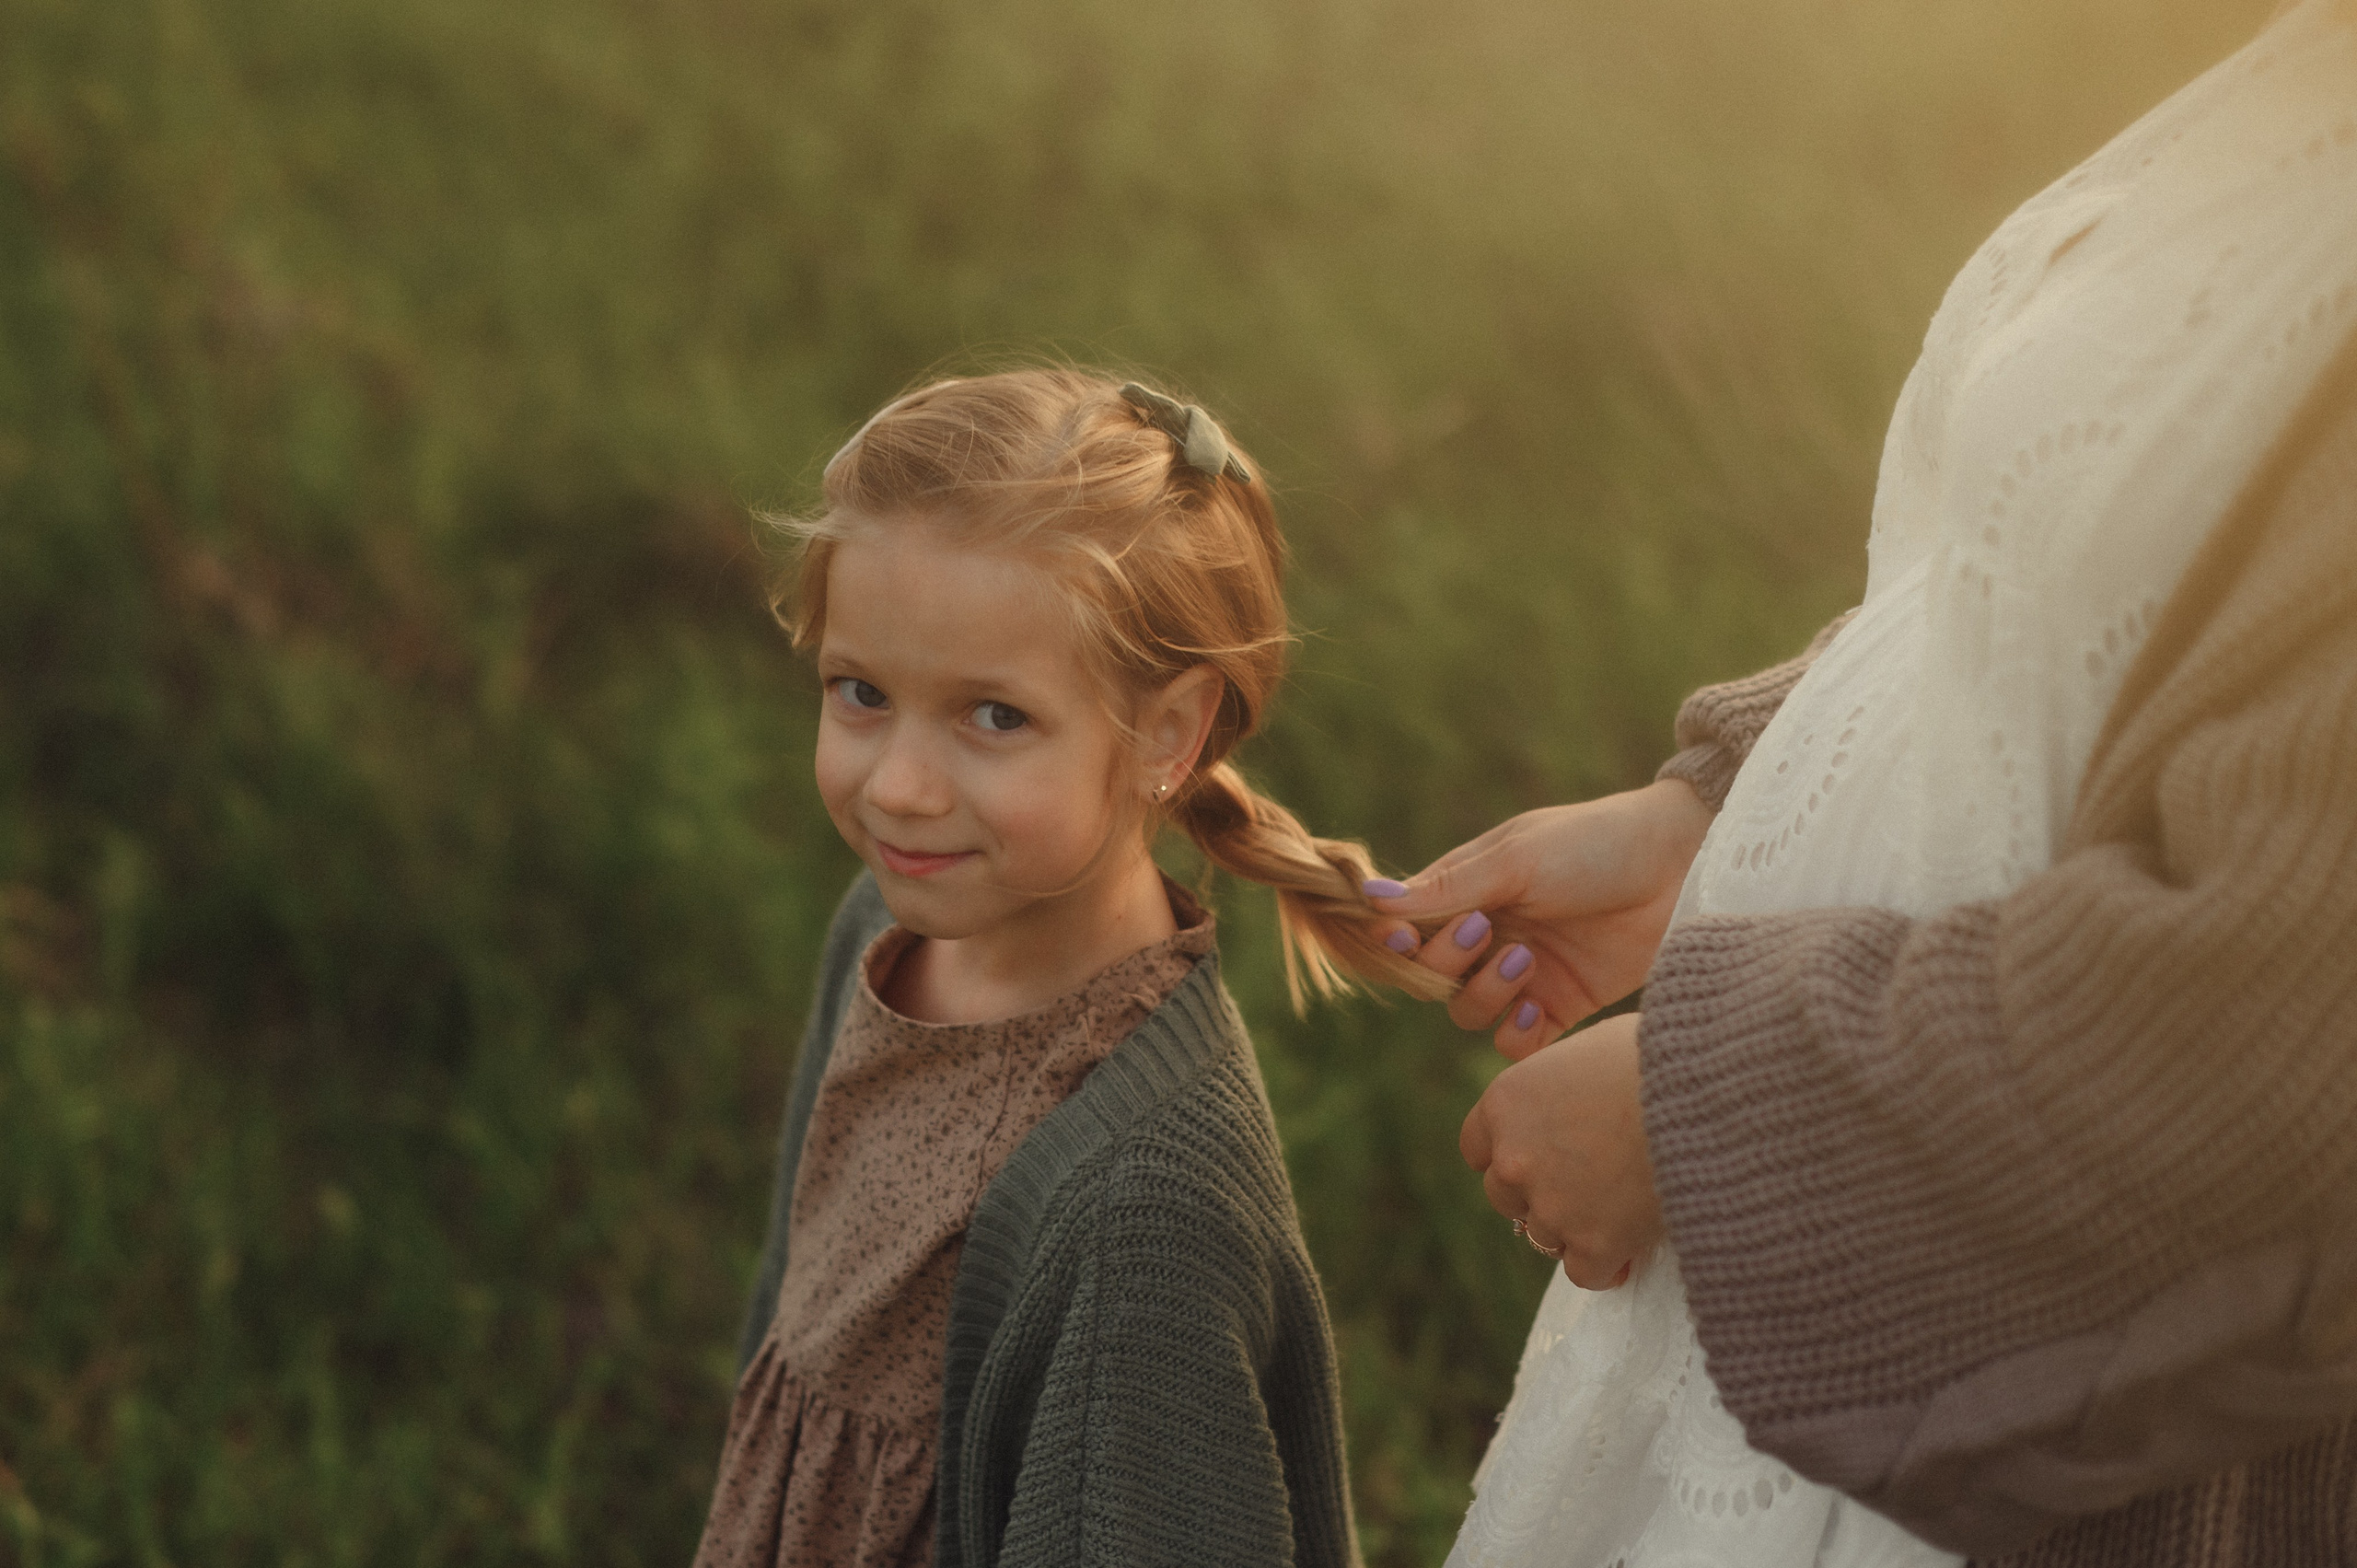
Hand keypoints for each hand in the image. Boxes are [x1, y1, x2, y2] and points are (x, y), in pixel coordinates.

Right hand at [1368, 779, 1711, 1055]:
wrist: (1682, 866)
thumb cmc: (1596, 844)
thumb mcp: (1516, 859)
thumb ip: (1446, 888)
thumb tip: (1367, 899)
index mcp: (1469, 888)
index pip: (1409, 926)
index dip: (1399, 941)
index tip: (1405, 939)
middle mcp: (1490, 931)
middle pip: (1432, 974)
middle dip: (1449, 962)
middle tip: (1488, 932)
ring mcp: (1525, 971)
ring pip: (1468, 1011)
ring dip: (1484, 994)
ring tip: (1525, 961)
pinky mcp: (1562, 1004)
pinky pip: (1515, 1041)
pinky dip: (1514, 1034)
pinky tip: (1533, 1009)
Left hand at [1459, 1012, 1661, 1288]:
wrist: (1712, 1097)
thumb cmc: (1661, 1055)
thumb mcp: (1591, 1048)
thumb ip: (1558, 1084)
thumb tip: (1567, 1098)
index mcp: (1506, 1101)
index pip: (1477, 1147)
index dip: (1508, 1153)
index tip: (1539, 1156)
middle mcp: (1514, 1157)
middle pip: (1505, 1195)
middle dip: (1539, 1192)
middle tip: (1586, 1183)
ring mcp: (1551, 1206)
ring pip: (1544, 1235)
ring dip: (1574, 1227)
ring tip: (1619, 1210)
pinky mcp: (1593, 1245)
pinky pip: (1585, 1272)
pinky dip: (1607, 1263)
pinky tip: (1631, 1248)